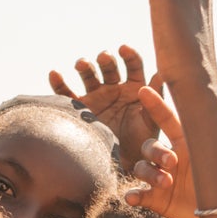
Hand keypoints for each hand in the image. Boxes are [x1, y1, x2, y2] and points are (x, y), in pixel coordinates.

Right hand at [50, 46, 159, 172]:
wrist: (121, 168)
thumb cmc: (142, 145)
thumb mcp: (152, 122)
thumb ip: (156, 100)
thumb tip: (162, 74)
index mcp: (135, 88)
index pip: (133, 66)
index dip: (129, 55)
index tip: (124, 49)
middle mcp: (115, 89)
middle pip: (110, 67)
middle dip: (106, 61)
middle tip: (104, 58)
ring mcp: (97, 97)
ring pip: (89, 75)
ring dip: (85, 66)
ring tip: (82, 64)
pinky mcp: (80, 109)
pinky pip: (67, 93)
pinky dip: (59, 83)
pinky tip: (54, 74)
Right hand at [116, 85, 199, 217]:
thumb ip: (210, 140)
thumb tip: (207, 110)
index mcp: (185, 143)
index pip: (167, 120)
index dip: (155, 105)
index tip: (143, 91)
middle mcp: (169, 158)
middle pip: (149, 146)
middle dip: (156, 151)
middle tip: (171, 162)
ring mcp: (160, 178)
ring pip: (141, 168)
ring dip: (150, 174)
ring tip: (166, 183)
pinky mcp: (156, 199)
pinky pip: (137, 194)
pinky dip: (133, 195)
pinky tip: (133, 198)